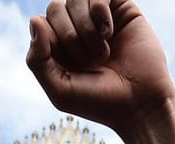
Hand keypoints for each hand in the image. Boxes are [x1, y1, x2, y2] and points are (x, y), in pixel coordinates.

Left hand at [26, 0, 174, 135]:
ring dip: (86, 27)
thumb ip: (37, 60)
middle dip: (70, 36)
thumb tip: (35, 20)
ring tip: (102, 52)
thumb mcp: (59, 90)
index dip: (52, 41)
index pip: (39, 23)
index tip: (73, 65)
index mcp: (57, 46)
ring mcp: (97, 17)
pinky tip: (108, 32)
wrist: (140, 103)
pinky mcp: (120, 7)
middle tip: (90, 61)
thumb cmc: (100, 101)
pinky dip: (99, 10)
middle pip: (54, 7)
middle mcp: (76, 28)